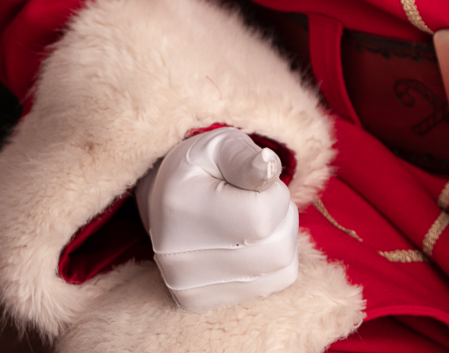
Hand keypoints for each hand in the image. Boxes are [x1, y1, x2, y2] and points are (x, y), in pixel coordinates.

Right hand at [139, 127, 298, 310]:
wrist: (167, 200)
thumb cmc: (203, 168)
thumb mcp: (222, 146)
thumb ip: (246, 157)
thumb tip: (269, 166)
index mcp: (179, 208)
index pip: (261, 218)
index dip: (274, 194)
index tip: (256, 182)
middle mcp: (176, 257)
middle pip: (276, 248)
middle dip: (281, 216)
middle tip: (256, 200)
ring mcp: (186, 286)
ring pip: (280, 266)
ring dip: (279, 236)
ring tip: (252, 219)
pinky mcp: (199, 301)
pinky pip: (274, 282)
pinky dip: (275, 260)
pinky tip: (250, 243)